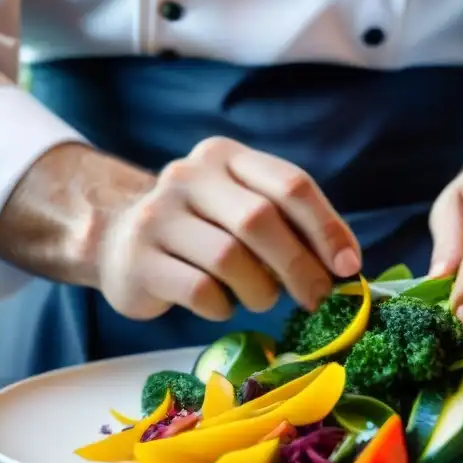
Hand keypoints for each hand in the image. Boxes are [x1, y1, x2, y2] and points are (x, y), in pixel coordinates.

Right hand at [97, 137, 360, 320]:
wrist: (115, 239)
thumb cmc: (200, 230)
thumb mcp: (241, 209)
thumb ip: (288, 224)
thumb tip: (346, 265)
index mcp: (225, 156)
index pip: (290, 184)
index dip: (327, 228)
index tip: (348, 266)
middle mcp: (189, 177)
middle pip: (260, 220)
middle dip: (299, 266)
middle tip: (317, 298)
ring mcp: (158, 216)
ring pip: (230, 259)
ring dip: (259, 291)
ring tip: (259, 297)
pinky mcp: (139, 260)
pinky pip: (200, 291)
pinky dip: (223, 306)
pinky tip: (221, 303)